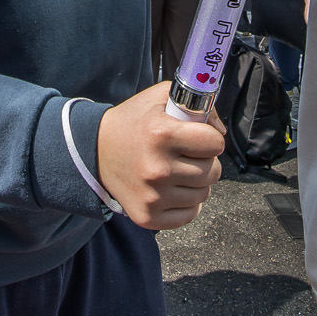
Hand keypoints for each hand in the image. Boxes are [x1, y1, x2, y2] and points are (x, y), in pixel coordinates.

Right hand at [96, 81, 224, 229]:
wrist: (95, 151)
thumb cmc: (134, 122)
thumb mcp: (160, 98)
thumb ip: (197, 106)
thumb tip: (220, 132)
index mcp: (162, 134)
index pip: (215, 143)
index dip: (210, 138)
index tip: (198, 137)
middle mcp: (158, 168)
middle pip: (212, 171)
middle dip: (206, 160)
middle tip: (187, 155)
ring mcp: (153, 196)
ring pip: (204, 194)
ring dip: (197, 182)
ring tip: (178, 171)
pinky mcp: (148, 217)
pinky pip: (190, 214)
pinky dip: (187, 203)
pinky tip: (173, 190)